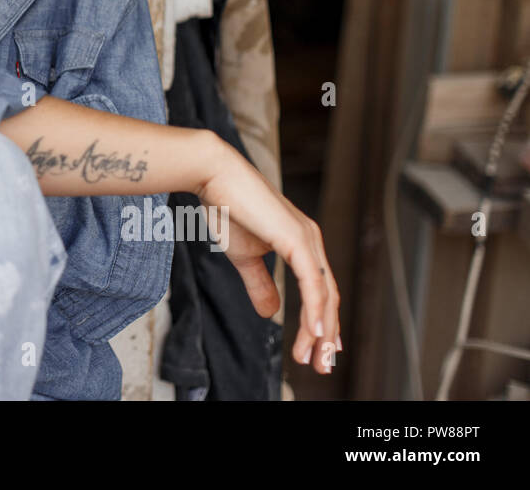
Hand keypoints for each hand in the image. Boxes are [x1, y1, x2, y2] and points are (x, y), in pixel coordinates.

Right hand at [196, 135, 342, 375]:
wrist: (214, 177)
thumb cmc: (227, 209)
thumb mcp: (244, 256)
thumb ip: (260, 284)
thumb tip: (272, 314)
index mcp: (301, 244)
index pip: (319, 291)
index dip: (321, 322)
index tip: (319, 350)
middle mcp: (311, 241)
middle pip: (329, 297)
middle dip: (327, 335)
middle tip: (322, 364)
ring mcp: (307, 239)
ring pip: (324, 296)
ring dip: (321, 331)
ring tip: (316, 357)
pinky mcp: (297, 239)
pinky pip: (313, 284)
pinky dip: (316, 311)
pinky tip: (315, 333)